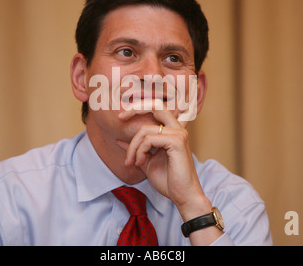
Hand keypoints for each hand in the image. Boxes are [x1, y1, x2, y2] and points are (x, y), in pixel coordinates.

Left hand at [117, 104, 210, 221]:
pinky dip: (140, 151)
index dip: (139, 107)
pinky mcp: (176, 142)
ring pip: (145, 130)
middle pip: (155, 106)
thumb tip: (119, 140)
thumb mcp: (147, 162)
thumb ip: (136, 149)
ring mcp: (178, 134)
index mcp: (173, 131)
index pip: (157, 108)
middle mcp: (178, 129)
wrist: (183, 196)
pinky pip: (149, 140)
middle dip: (135, 109)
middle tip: (120, 117)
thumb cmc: (169, 180)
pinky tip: (140, 162)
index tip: (121, 116)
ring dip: (133, 147)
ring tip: (132, 162)